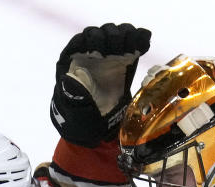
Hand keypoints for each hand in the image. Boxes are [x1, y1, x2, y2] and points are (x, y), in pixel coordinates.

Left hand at [50, 23, 150, 146]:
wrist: (98, 126)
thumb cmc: (80, 116)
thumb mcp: (73, 107)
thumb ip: (72, 92)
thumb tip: (70, 77)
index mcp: (74, 61)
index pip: (80, 40)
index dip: (89, 41)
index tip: (98, 50)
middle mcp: (91, 53)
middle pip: (100, 33)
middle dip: (109, 38)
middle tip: (116, 52)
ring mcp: (109, 55)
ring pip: (117, 33)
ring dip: (125, 36)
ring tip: (129, 49)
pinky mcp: (125, 60)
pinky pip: (134, 41)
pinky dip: (140, 39)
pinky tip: (144, 46)